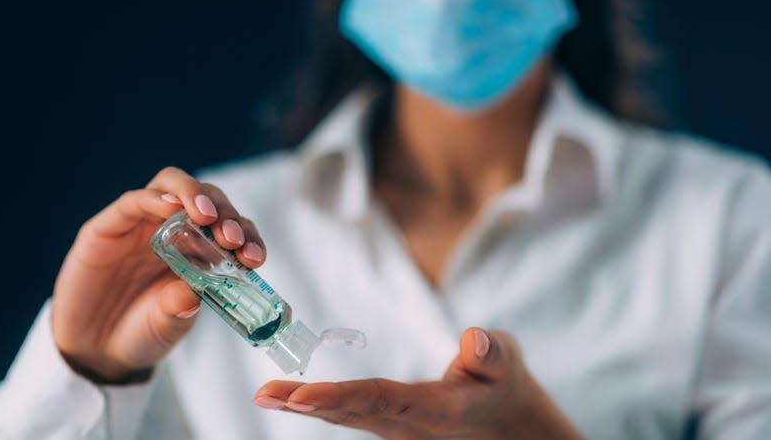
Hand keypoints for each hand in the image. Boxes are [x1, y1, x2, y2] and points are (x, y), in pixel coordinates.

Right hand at [52, 167, 265, 382]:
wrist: (94, 351)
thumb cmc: (142, 332)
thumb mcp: (167, 327)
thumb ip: (179, 311)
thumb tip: (190, 296)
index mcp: (201, 251)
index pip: (230, 229)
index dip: (246, 236)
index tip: (254, 257)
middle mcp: (174, 230)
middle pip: (206, 199)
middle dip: (224, 213)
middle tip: (231, 237)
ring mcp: (142, 225)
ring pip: (172, 186)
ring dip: (193, 195)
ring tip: (205, 215)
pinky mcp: (107, 227)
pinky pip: (132, 202)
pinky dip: (153, 199)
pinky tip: (169, 207)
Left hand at [254, 328, 582, 439]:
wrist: (508, 424)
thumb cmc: (503, 385)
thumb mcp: (508, 364)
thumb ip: (492, 355)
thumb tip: (473, 340)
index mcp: (435, 410)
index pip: (380, 400)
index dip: (339, 398)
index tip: (300, 397)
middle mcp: (408, 426)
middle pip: (351, 413)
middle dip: (305, 405)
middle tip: (262, 395)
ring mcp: (397, 429)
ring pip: (346, 417)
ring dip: (304, 407)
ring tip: (266, 396)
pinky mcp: (391, 423)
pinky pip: (351, 414)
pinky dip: (321, 406)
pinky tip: (292, 399)